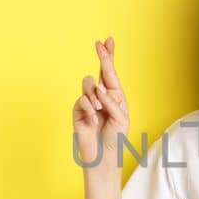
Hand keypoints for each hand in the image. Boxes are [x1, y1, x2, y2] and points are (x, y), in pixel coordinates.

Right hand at [72, 36, 129, 170]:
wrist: (102, 158)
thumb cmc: (115, 139)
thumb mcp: (121, 118)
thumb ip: (111, 101)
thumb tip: (98, 87)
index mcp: (115, 96)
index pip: (111, 73)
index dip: (109, 56)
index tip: (108, 40)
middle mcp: (102, 96)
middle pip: (100, 71)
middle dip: (102, 57)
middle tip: (99, 44)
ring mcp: (89, 103)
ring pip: (88, 84)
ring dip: (95, 95)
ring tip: (100, 109)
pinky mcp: (78, 111)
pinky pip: (81, 100)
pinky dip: (89, 110)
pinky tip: (93, 121)